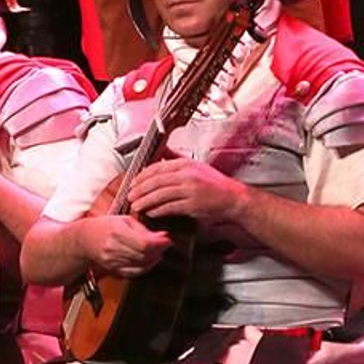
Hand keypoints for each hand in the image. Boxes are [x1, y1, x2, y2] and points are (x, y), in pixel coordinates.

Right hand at [80, 214, 171, 277]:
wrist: (85, 239)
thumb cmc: (105, 226)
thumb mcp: (124, 220)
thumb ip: (143, 230)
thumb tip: (163, 237)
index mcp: (116, 232)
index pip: (143, 243)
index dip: (159, 243)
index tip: (167, 239)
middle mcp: (113, 248)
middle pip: (144, 255)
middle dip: (159, 250)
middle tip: (165, 244)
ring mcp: (113, 261)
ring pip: (141, 264)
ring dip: (154, 258)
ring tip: (158, 250)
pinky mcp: (114, 270)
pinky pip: (135, 272)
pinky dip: (146, 267)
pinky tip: (150, 260)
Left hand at [128, 158, 246, 231]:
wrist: (233, 198)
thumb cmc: (215, 184)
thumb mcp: (197, 165)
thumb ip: (178, 158)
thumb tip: (162, 150)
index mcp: (186, 163)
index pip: (158, 167)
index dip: (143, 175)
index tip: (134, 182)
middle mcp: (187, 174)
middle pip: (156, 181)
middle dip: (140, 189)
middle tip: (130, 195)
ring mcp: (190, 189)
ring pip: (160, 194)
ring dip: (145, 201)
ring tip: (136, 206)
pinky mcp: (192, 204)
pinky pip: (170, 207)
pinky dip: (158, 210)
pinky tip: (151, 213)